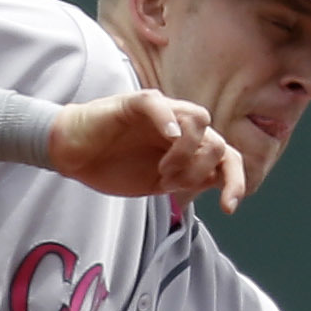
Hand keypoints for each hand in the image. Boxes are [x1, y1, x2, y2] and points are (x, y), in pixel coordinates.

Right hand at [49, 90, 250, 210]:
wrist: (74, 155)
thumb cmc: (114, 166)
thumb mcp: (159, 182)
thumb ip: (191, 179)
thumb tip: (220, 181)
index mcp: (189, 146)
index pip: (228, 157)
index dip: (236, 181)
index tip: (228, 207)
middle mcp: (180, 127)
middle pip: (218, 142)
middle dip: (198, 172)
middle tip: (169, 184)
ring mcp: (160, 113)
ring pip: (199, 119)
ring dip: (185, 153)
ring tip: (162, 171)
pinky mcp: (133, 104)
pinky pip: (158, 103)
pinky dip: (167, 118)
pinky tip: (166, 136)